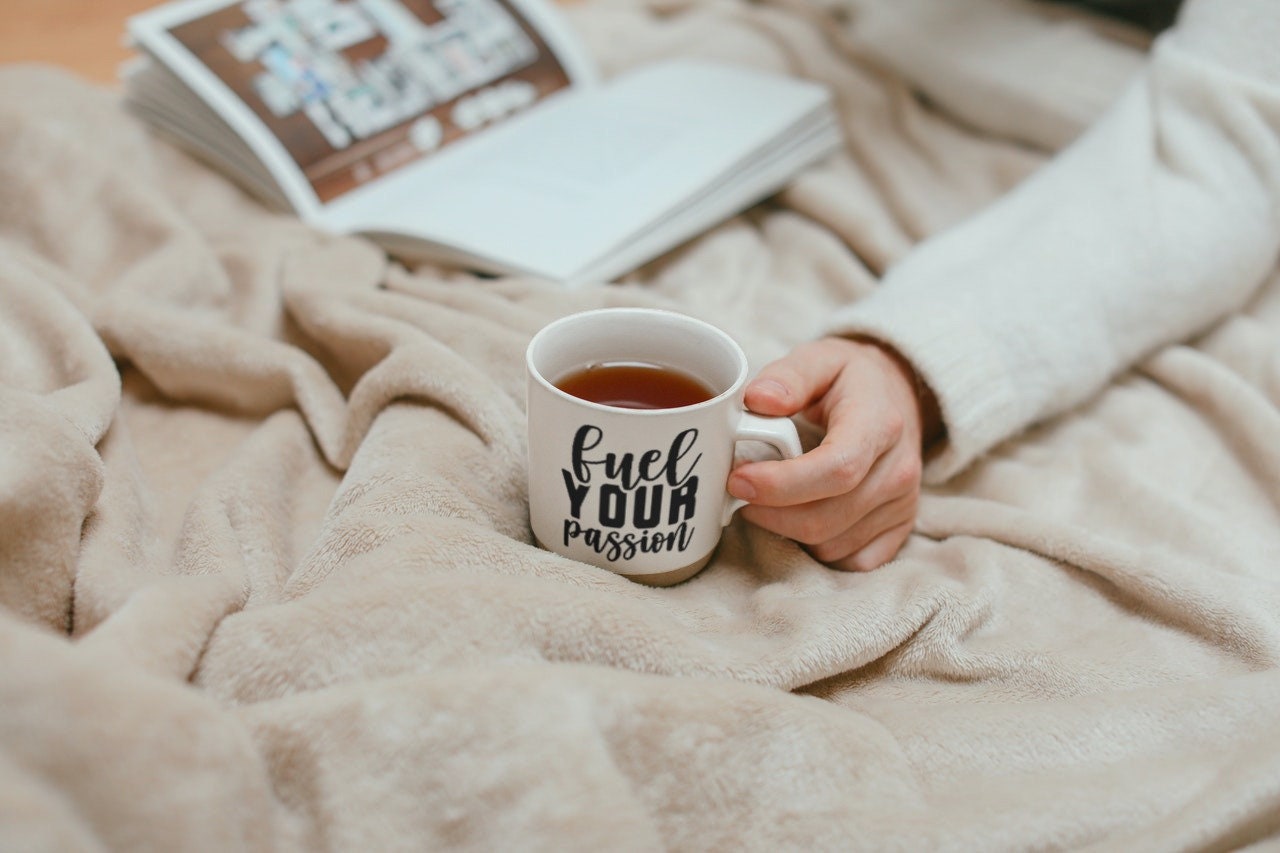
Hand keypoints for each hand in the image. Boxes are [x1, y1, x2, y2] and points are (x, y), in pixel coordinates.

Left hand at [728, 336, 940, 570]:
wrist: (898, 394)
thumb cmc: (850, 379)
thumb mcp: (820, 359)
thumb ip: (788, 376)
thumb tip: (758, 400)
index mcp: (879, 424)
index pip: (835, 470)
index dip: (781, 485)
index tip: (739, 481)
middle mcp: (898, 470)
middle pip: (825, 517)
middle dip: (770, 513)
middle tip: (739, 491)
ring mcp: (903, 504)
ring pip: (831, 544)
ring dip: (787, 529)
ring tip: (769, 499)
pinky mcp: (901, 528)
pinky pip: (850, 561)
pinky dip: (817, 547)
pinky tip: (802, 516)